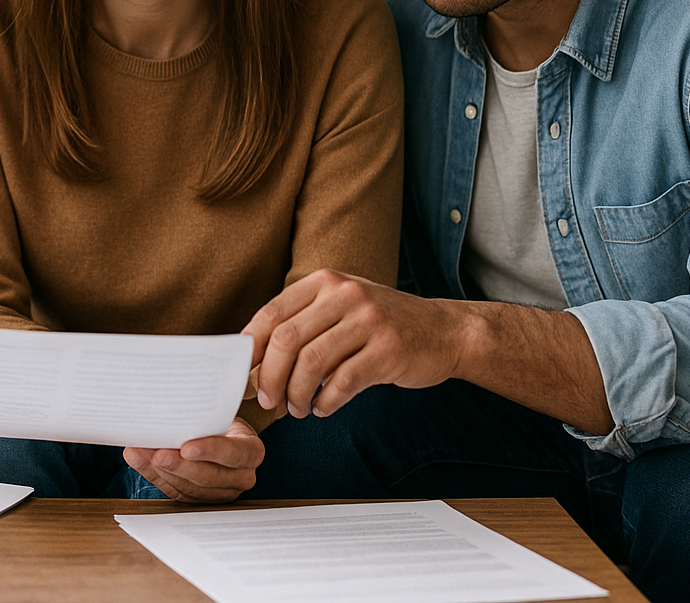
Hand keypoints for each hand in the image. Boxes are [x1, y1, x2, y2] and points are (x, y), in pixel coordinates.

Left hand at [123, 418, 263, 502]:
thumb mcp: (221, 413)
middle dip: (179, 466)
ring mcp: (221, 492)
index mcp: (251, 451)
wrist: (220, 433)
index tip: (186, 447)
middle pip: (209, 476)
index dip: (210, 451)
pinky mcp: (201, 499)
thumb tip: (171, 406)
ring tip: (140, 455)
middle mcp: (241, 476)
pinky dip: (155, 476)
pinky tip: (140, 462)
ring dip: (161, 471)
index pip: (233, 453)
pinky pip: (176, 492)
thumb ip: (205, 415)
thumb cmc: (220, 420)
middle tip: (157, 454)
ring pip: (190, 488)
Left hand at [242, 269, 466, 419]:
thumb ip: (303, 322)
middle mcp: (345, 295)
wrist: (445, 331)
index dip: (251, 348)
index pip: (272, 313)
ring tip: (297, 408)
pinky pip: (343, 382)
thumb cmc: (381, 324)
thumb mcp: (342, 306)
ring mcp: (369, 320)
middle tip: (268, 400)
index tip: (244, 373)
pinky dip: (325, 402)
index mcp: (325, 282)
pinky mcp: (389, 350)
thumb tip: (255, 359)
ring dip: (296, 394)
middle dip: (270, 376)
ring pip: (312, 363)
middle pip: (287, 339)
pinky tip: (322, 408)